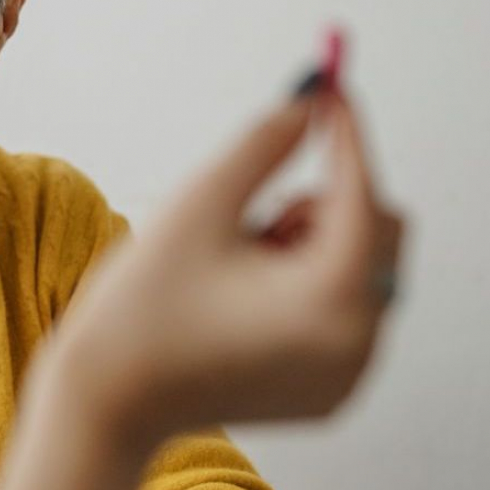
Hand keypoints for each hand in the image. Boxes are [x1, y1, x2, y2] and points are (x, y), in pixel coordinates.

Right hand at [54, 85, 405, 447]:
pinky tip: (243, 307)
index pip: (360, 194)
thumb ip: (262, 145)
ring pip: (365, 270)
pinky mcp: (333, 393)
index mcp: (329, 301)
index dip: (343, 135)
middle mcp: (357, 346)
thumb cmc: (140, 306)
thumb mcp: (198, 207)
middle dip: (324, 206)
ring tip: (236, 268)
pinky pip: (349, 313)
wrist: (106, 403)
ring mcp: (350, 377)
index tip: (328, 85)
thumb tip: (309, 100)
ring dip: (313, 247)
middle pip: (382, 232)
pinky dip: (310, 288)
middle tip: (254, 217)